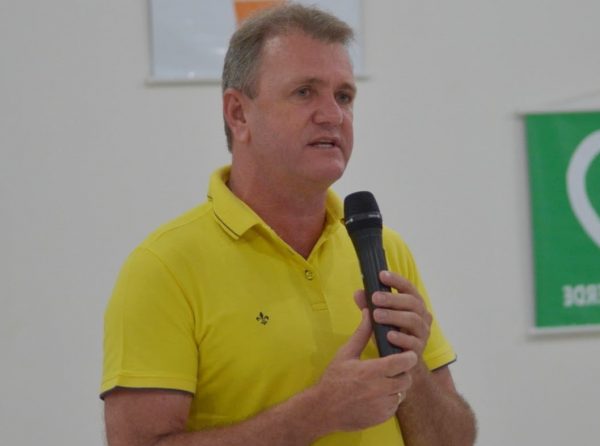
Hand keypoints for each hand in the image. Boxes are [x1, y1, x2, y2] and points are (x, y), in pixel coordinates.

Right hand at [313, 308, 416, 432]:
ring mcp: (381, 406)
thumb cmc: (333, 379)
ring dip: (396, 387)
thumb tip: (369, 313)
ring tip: (383, 381)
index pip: (402, 363)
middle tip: (393, 368)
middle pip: (406, 379)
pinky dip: (390, 400)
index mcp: (371, 371)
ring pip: (401, 393)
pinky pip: (394, 406)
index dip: (408, 357)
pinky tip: (376, 394)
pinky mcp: (381, 418)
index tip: (407, 354)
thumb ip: (361, 334)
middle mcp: (379, 390)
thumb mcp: (345, 354)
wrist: (322, 409)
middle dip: (403, 372)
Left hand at [355, 271, 432, 360]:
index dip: (396, 280)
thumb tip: (358, 293)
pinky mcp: (419, 349)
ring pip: (413, 320)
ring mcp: (423, 333)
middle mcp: (422, 316)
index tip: (381, 275)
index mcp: (414, 304)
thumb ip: (369, 306)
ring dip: (394, 316)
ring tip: (377, 315)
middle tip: (375, 297)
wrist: (403, 363)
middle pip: (412, 302)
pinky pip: (413, 342)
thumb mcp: (379, 318)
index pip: (408, 288)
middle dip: (393, 298)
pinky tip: (388, 335)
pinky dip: (401, 338)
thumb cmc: (391, 334)